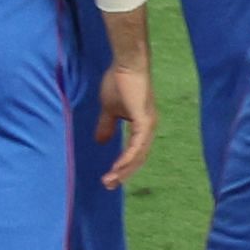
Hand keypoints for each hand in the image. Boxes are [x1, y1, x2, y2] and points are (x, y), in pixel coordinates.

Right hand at [94, 59, 157, 187]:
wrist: (126, 63)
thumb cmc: (119, 81)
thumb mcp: (109, 109)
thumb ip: (106, 126)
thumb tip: (100, 141)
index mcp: (142, 126)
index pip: (135, 153)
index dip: (123, 166)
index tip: (109, 178)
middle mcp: (149, 128)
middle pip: (138, 159)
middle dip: (123, 174)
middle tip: (109, 185)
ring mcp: (149, 125)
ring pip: (138, 156)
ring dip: (124, 170)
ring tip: (110, 180)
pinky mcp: (145, 121)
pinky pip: (136, 146)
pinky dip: (127, 159)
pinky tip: (116, 168)